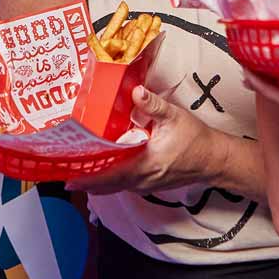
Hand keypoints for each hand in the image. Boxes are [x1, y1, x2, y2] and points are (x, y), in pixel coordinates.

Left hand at [66, 86, 213, 194]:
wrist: (214, 160)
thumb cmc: (196, 139)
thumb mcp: (175, 117)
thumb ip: (153, 105)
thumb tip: (135, 91)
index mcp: (147, 164)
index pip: (112, 174)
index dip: (89, 177)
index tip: (70, 176)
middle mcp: (143, 180)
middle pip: (107, 185)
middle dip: (85, 181)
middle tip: (64, 174)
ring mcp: (146, 185)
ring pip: (114, 187)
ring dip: (96, 181)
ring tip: (76, 172)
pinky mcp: (149, 184)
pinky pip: (123, 185)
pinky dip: (109, 180)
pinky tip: (100, 170)